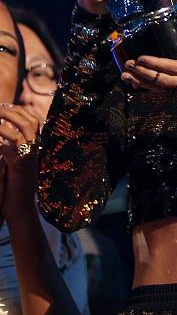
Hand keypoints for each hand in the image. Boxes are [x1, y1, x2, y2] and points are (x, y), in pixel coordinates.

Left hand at [0, 104, 39, 220]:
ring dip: (6, 122)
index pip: (34, 121)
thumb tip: (4, 133)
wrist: (20, 208)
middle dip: (13, 111)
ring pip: (23, 131)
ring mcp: (30, 158)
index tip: (5, 105)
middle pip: (30, 122)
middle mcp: (36, 150)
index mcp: (36, 147)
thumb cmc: (14, 187)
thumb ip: (12, 148)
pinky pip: (10, 148)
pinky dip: (0, 141)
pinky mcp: (20, 167)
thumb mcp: (15, 163)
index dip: (20, 110)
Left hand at [121, 16, 176, 98]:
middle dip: (145, 74)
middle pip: (166, 81)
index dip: (158, 64)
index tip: (142, 57)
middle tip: (129, 64)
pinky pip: (165, 91)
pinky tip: (135, 82)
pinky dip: (149, 87)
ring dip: (143, 82)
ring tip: (126, 75)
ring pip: (162, 89)